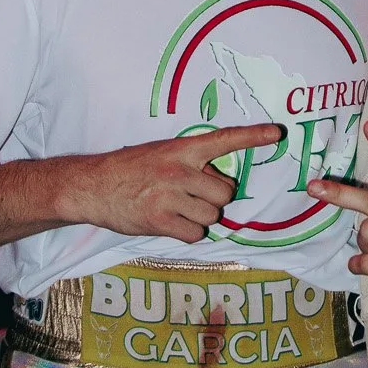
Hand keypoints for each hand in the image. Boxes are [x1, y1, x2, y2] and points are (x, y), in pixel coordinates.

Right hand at [66, 125, 282, 243]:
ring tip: (175, 207)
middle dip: (214, 197)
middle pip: (225, 192)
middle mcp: (178, 170)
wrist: (92, 186)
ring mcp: (169, 196)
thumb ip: (192, 164)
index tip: (276, 133)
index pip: (223, 139)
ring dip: (199, 216)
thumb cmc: (130, 169)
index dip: (252, 136)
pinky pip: (195, 233)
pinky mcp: (160, 220)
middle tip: (190, 195)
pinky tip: (169, 222)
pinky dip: (187, 232)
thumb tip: (219, 182)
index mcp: (181, 149)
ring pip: (212, 215)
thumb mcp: (162, 153)